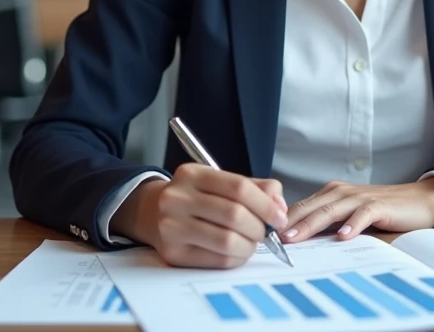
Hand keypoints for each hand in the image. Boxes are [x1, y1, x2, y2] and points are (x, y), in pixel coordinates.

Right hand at [117, 164, 286, 268]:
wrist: (152, 213)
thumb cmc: (196, 198)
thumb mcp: (220, 182)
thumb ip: (255, 188)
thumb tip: (280, 206)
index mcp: (191, 174)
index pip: (239, 188)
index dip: (266, 204)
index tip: (280, 216)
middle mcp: (177, 198)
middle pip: (235, 215)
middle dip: (260, 227)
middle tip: (266, 232)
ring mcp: (171, 227)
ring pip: (227, 241)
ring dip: (250, 245)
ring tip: (251, 242)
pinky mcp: (173, 253)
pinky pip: (217, 260)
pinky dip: (237, 258)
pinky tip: (237, 252)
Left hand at [280, 176, 433, 242]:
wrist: (419, 200)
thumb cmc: (383, 209)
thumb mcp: (350, 215)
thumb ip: (328, 223)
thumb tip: (299, 239)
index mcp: (332, 194)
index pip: (301, 207)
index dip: (283, 220)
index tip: (265, 235)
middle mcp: (342, 192)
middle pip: (311, 207)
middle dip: (289, 222)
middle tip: (271, 238)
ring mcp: (361, 197)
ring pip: (331, 210)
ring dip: (311, 224)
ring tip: (295, 237)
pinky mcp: (380, 205)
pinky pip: (363, 214)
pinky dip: (352, 224)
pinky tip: (343, 236)